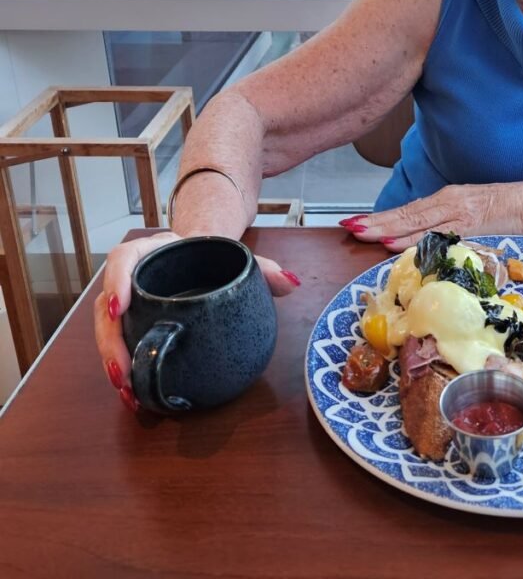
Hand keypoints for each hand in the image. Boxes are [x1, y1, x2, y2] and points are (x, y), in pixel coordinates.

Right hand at [94, 231, 301, 409]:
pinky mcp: (133, 325)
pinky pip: (120, 345)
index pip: (124, 257)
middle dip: (110, 339)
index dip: (117, 281)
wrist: (204, 257)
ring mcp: (130, 302)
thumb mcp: (237, 256)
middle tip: (123, 368)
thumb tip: (292, 283)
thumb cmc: (214, 255)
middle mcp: (135, 275)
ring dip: (113, 361)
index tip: (119, 308)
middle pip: (107, 304)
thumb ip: (264, 267)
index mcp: (154, 251)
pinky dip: (124, 370)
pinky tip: (134, 395)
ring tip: (128, 390)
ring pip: (108, 330)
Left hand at [339, 181, 522, 250]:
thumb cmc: (509, 209)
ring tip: (365, 234)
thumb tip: (423, 242)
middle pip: (407, 214)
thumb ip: (450, 225)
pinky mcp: (473, 225)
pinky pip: (440, 235)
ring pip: (418, 222)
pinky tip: (400, 244)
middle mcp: (450, 202)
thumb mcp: (473, 213)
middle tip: (349, 227)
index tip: (356, 223)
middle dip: (377, 222)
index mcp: (448, 199)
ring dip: (389, 229)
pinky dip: (418, 239)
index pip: (408, 210)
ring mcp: (460, 213)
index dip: (382, 217)